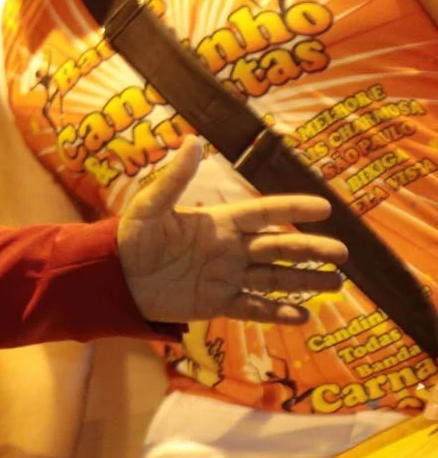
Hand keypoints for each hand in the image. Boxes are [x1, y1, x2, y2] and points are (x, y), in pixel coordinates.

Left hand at [117, 140, 347, 324]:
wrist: (114, 278)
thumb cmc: (131, 237)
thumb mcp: (150, 207)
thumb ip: (174, 179)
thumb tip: (193, 141)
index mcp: (219, 222)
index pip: (264, 212)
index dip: (292, 208)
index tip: (325, 207)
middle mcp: (230, 248)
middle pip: (279, 246)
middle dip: (311, 249)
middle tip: (343, 254)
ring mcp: (227, 277)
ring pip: (275, 278)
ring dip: (306, 281)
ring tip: (338, 284)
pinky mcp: (217, 303)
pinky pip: (254, 308)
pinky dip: (278, 313)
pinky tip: (304, 315)